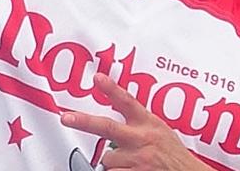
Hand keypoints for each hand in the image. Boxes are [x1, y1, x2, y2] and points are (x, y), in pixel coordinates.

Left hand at [60, 73, 210, 170]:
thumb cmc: (173, 154)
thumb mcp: (160, 130)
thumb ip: (139, 123)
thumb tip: (114, 123)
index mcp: (148, 123)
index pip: (128, 101)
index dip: (111, 89)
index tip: (97, 78)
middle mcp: (142, 139)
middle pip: (107, 127)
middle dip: (84, 121)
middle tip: (66, 117)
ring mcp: (138, 159)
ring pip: (108, 158)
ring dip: (115, 162)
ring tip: (132, 163)